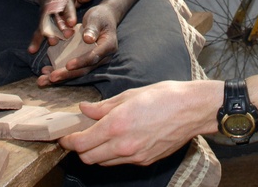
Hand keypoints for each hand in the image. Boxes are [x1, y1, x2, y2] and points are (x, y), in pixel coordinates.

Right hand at [29, 0, 93, 53]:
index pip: (66, 7)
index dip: (69, 15)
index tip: (72, 23)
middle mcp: (52, 8)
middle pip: (56, 17)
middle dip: (60, 26)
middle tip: (67, 35)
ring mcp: (45, 15)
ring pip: (47, 25)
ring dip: (49, 34)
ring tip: (52, 42)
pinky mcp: (42, 22)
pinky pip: (38, 32)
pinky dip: (35, 41)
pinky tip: (31, 50)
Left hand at [37, 3, 118, 85]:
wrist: (103, 18)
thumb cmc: (100, 16)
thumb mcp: (97, 18)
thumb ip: (92, 28)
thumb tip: (88, 39)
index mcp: (108, 47)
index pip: (94, 57)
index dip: (81, 62)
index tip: (68, 65)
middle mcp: (102, 58)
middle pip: (84, 70)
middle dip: (66, 75)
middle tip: (51, 78)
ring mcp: (93, 62)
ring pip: (77, 72)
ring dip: (60, 77)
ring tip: (43, 81)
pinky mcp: (85, 62)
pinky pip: (73, 69)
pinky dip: (60, 71)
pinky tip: (46, 73)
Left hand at [60, 80, 220, 165]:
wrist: (192, 109)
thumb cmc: (164, 96)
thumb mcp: (130, 95)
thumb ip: (104, 106)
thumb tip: (85, 110)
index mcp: (116, 124)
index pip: (81, 142)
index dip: (68, 141)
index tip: (65, 136)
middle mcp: (123, 144)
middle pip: (88, 158)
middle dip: (79, 149)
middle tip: (79, 137)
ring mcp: (135, 155)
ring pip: (103, 162)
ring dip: (95, 153)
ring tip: (98, 137)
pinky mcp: (145, 160)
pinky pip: (120, 162)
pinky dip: (113, 154)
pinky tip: (118, 140)